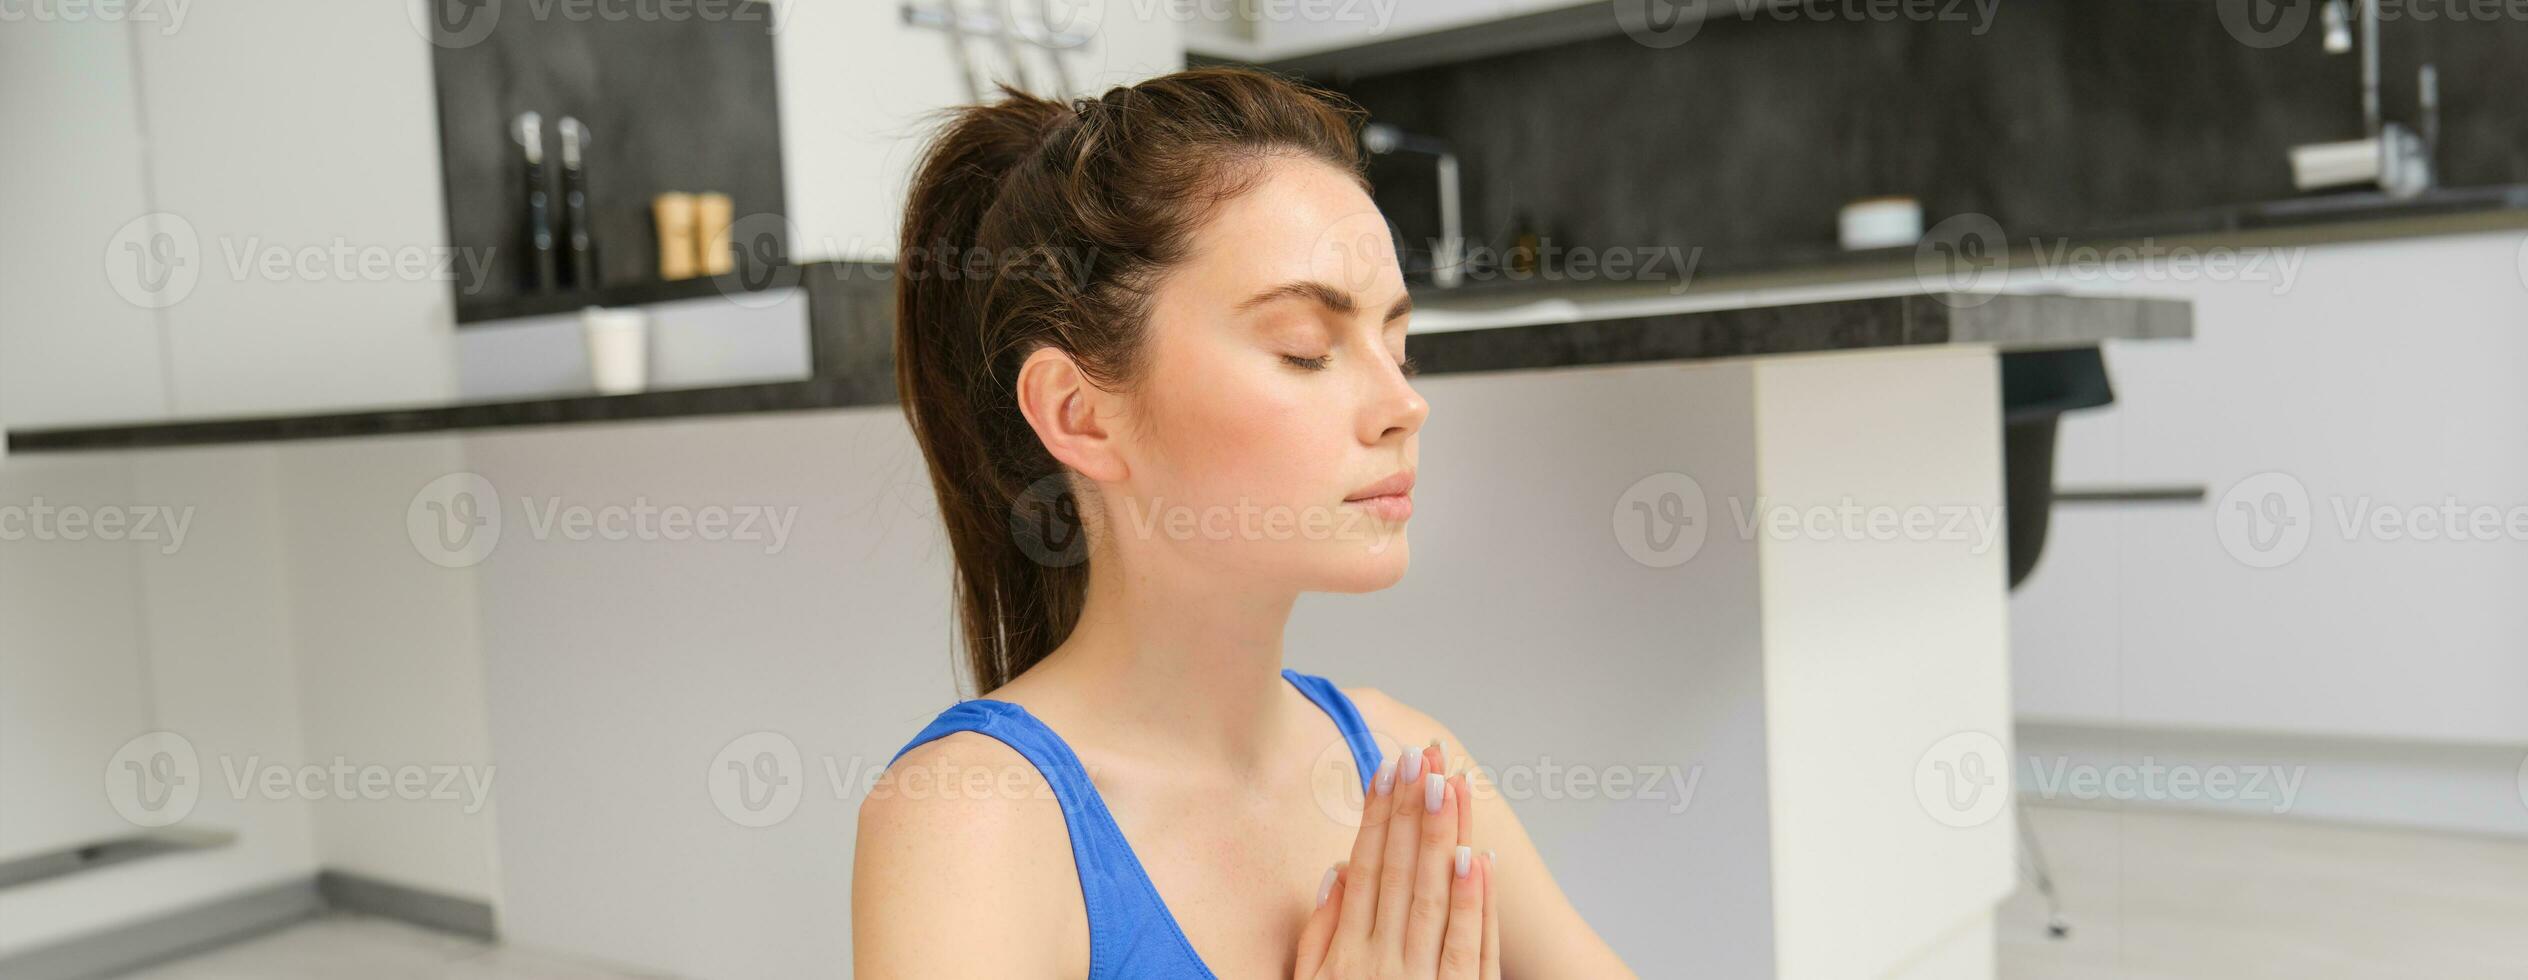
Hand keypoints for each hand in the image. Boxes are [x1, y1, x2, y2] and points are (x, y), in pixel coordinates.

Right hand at [1293, 741, 1499, 979]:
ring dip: (1442, 836)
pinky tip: (1477, 857)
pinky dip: (1473, 900)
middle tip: (1421, 757)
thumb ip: (1320, 932)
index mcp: (1348, 952)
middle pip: (1399, 872)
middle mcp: (1383, 962)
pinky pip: (1468, 945)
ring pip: (1434, 897)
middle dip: (1411, 809)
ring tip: (1450, 785)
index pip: (1365, 869)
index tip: (1386, 771)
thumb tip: (1335, 872)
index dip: (1377, 816)